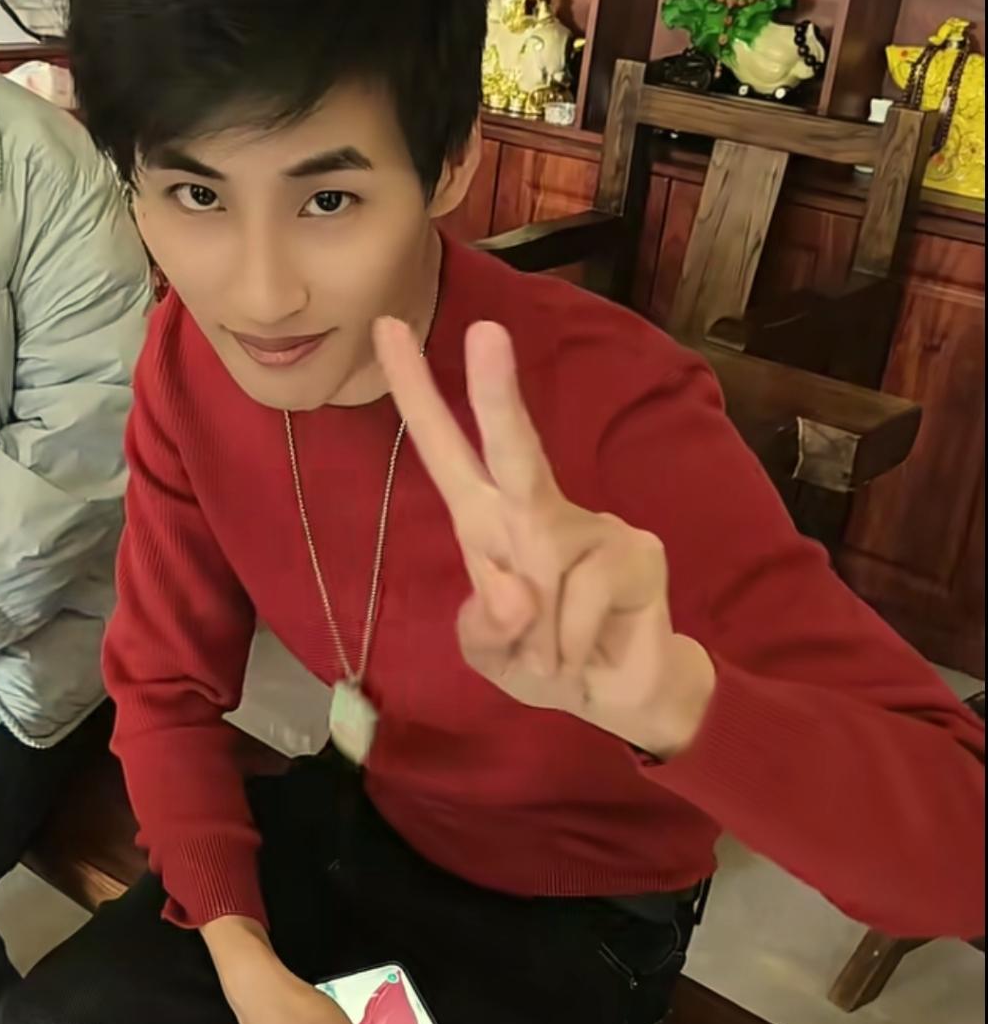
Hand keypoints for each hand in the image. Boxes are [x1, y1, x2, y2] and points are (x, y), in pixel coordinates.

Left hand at [374, 316, 714, 758]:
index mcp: (488, 523)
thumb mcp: (491, 656)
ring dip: (541, 639)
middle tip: (486, 332)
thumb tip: (516, 590)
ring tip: (555, 659)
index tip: (387, 328)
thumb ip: (485, 630)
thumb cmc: (544, 661)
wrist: (618, 694)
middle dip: (497, 397)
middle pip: (513, 450)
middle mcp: (537, 511)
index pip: (446, 450)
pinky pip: (585, 601)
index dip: (417, 393)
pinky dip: (572, 645)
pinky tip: (588, 651)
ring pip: (548, 570)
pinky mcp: (637, 552)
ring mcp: (593, 526)